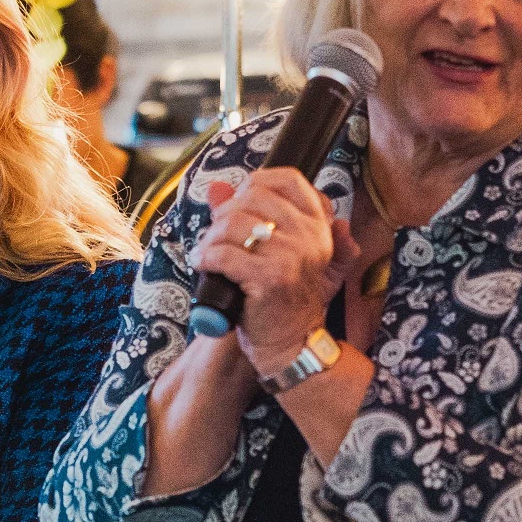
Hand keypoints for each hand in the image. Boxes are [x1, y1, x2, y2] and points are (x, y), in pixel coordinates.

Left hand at [192, 172, 359, 373]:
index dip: (257, 182)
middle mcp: (310, 236)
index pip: (289, 179)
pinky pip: (224, 253)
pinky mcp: (271, 278)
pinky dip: (205, 258)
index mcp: (317, 225)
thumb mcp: (284, 251)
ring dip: (211, 238)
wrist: (290, 342)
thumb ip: (254, 214)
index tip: (240, 201)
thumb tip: (216, 188)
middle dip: (225, 215)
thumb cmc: (284, 296)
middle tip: (217, 236)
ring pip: (233, 224)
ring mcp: (292, 256)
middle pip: (253, 197)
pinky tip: (203, 265)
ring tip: (207, 254)